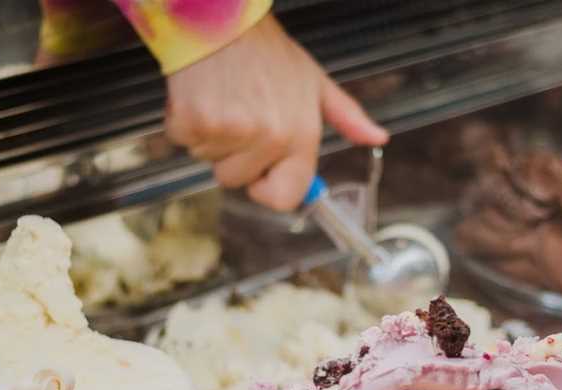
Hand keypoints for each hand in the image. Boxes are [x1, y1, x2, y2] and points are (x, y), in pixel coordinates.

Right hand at [165, 15, 387, 210]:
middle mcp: (269, 137)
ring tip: (223, 101)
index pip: (284, 198)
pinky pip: (184, 143)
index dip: (268, 188)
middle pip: (238, 181)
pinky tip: (202, 96)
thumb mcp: (316, 83)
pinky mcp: (193, 121)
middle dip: (234, 155)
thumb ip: (348, 117)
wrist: (221, 19)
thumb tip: (377, 137)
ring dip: (211, 138)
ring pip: (209, 162)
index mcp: (300, 135)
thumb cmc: (268, 54)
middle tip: (239, 115)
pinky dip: (185, 123)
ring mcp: (230, 131)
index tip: (262, 170)